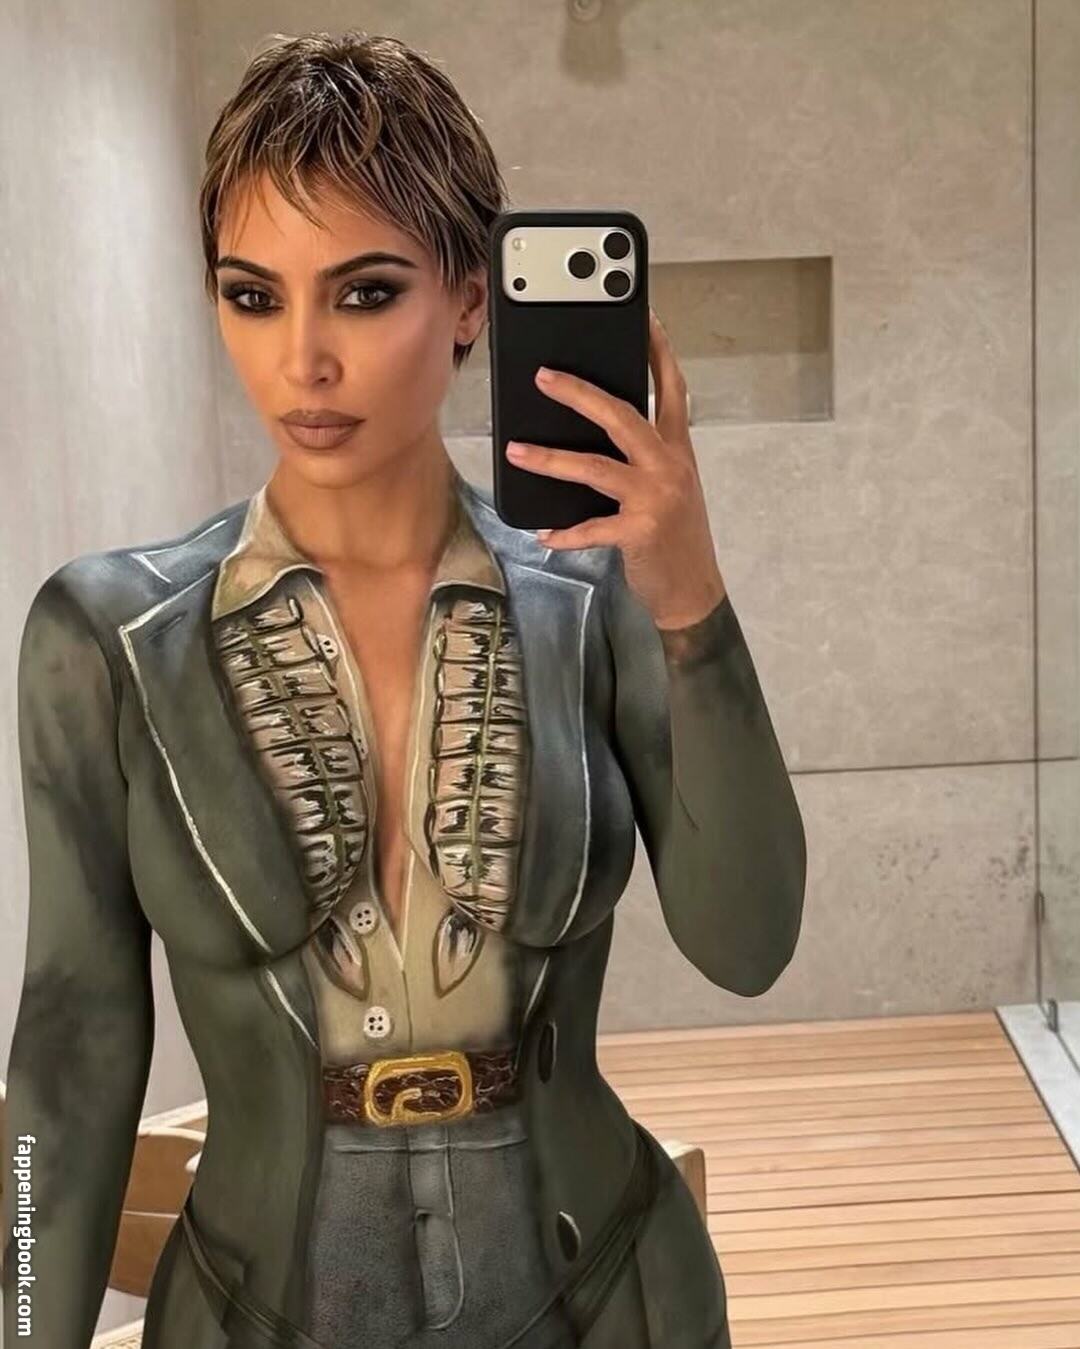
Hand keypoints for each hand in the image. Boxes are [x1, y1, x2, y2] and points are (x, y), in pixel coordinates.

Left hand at [504, 307, 726, 629]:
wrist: (693, 590)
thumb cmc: (674, 535)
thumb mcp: (669, 486)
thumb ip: (642, 456)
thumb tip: (592, 430)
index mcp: (677, 449)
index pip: (672, 389)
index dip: (659, 351)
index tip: (644, 317)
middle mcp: (669, 466)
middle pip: (622, 416)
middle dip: (580, 393)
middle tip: (543, 377)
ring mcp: (655, 498)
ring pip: (595, 468)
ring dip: (551, 459)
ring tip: (517, 450)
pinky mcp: (639, 532)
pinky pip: (591, 528)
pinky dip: (564, 533)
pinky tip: (544, 535)